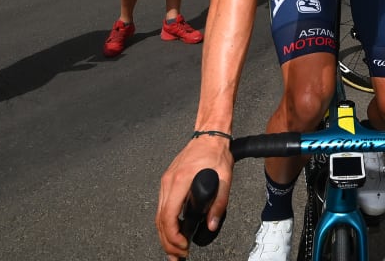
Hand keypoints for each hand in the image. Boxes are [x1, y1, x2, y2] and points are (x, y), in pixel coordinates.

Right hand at [157, 136, 233, 259]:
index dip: (174, 236)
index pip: (169, 216)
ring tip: (175, 249)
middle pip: (160, 220)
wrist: (209, 135)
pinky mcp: (168, 182)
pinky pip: (162, 207)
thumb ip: (219, 203)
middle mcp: (169, 182)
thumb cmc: (216, 153)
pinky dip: (165, 223)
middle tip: (178, 256)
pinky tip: (172, 232)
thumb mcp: (225, 179)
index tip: (184, 246)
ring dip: (165, 235)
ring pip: (159, 215)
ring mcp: (166, 182)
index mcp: (180, 181)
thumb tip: (211, 225)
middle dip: (168, 241)